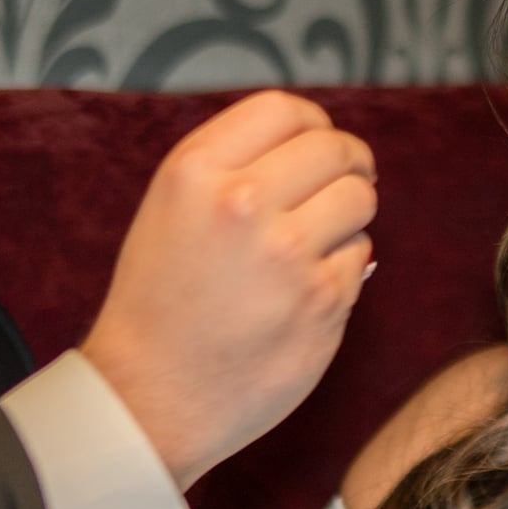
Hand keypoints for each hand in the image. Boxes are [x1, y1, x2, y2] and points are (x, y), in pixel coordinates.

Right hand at [81, 92, 376, 488]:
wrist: (147, 397)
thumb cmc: (159, 302)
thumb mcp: (171, 209)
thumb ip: (232, 166)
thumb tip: (318, 141)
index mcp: (195, 172)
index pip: (284, 110)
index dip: (313, 124)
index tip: (319, 143)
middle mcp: (241, 203)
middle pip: (334, 148)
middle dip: (347, 162)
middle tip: (345, 181)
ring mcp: (287, 254)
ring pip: (359, 199)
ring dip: (349, 214)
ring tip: (318, 241)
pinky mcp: (322, 303)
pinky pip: (360, 258)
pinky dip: (342, 270)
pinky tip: (303, 293)